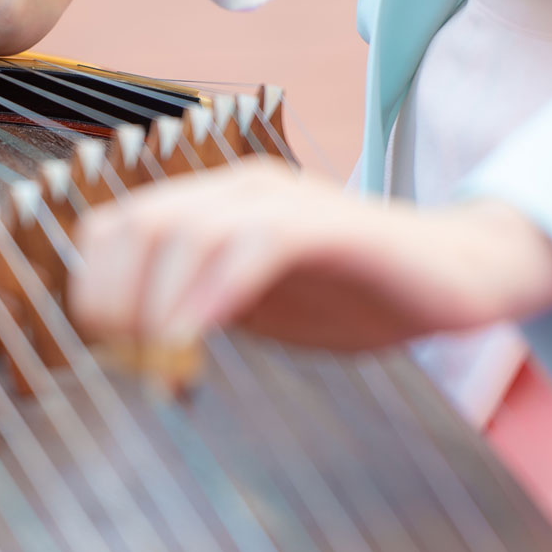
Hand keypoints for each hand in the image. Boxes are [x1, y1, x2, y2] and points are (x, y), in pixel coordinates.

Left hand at [68, 159, 551, 353]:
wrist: (459, 277)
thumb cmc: (357, 295)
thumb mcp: (256, 309)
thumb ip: (196, 315)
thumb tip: (131, 360)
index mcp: (214, 206)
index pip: (116, 227)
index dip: (92, 286)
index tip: (101, 351)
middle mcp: (240, 190)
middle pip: (138, 225)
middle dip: (113, 296)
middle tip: (124, 361)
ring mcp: (286, 202)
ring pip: (187, 231)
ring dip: (157, 299)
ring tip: (158, 358)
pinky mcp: (329, 226)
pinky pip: (256, 245)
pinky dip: (216, 290)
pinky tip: (198, 335)